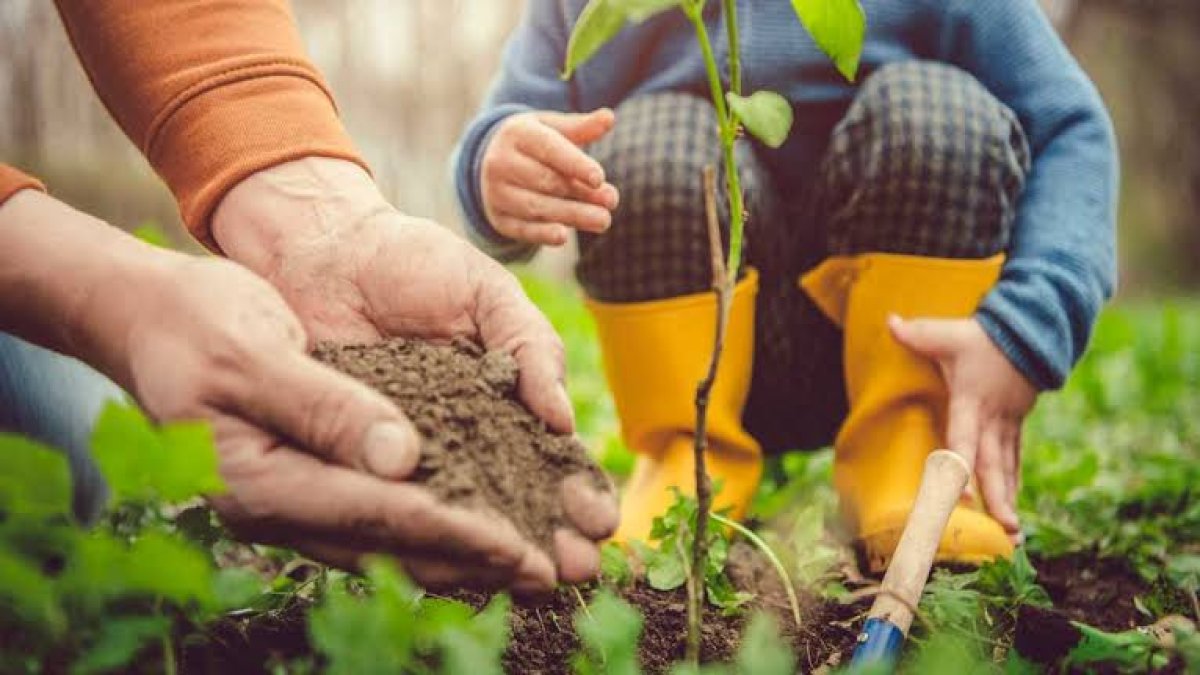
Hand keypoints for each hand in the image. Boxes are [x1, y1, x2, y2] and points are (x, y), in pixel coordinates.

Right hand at [101, 252, 560, 592]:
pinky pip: (380, 515)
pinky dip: (433, 524)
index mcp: (259, 482)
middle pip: (391, 544)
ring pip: (390, 539)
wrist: (150, 318)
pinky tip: (478, 527)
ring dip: (462, 554)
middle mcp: (279, 507)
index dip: (452, 531)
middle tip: (547, 575)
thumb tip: (402, 459)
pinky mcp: (309, 480)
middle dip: (473, 561)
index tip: (518, 546)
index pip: (374, 514)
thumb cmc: (195, 324)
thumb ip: (324, 407)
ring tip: (528, 566)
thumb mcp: (254, 353)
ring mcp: (293, 500)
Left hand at [212, 157, 618, 581]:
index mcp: (504, 401)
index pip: (549, 461)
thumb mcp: (486, 293)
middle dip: (549, 539)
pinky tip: (447, 564)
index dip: (576, 493)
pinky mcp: (355, 463)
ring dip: (494, 553)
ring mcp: (409, 456)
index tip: (601, 521)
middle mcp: (461, 440)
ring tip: (528, 581)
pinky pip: (389, 506)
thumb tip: (565, 422)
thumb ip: (531, 347)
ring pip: (458, 518)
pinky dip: (417, 536)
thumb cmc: (414, 262)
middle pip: (513, 505)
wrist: (325, 249)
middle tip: (575, 570)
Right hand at [480, 109, 619, 244]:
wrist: (493, 162)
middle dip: (581, 193)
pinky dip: (542, 234)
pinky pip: (521, 229)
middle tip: (612, 202)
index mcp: (517, 134)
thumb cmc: (534, 143)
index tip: (599, 178)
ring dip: (571, 215)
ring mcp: (496, 192)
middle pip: (546, 181)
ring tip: (603, 221)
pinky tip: (563, 237)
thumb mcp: (552, 129)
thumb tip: (609, 117)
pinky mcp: (499, 218)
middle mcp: (501, 162)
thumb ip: (581, 127)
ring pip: (536, 206)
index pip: (549, 149)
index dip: (575, 164)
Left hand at [889, 315, 1036, 543]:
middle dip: (997, 497)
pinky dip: (1013, 484)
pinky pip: (1014, 459)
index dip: (963, 466)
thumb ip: (917, 333)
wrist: (1030, 331)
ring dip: (1009, 498)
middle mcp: (992, 418)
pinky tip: (1012, 510)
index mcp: (972, 400)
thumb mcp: (949, 333)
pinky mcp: (1015, 425)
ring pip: (1007, 467)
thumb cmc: (983, 336)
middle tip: (1003, 528)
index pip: (965, 437)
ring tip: (1012, 533)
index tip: (964, 496)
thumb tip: (889, 321)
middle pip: (993, 463)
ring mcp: (1008, 423)